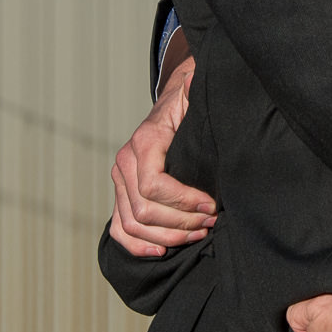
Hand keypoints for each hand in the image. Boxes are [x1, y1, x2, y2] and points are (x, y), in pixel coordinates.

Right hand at [108, 55, 215, 256]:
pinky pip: (119, 230)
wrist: (172, 107)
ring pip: (132, 224)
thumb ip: (194, 93)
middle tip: (210, 223)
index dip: (183, 202)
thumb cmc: (189, 107)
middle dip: (180, 223)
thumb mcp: (194, 97)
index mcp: (143, 142)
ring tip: (198, 235)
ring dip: (167, 237)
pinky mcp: (121, 196)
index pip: (153, 185)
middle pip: (144, 210)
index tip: (211, 206)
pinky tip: (161, 252)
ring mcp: (119, 182)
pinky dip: (137, 246)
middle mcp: (124, 163)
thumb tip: (195, 79)